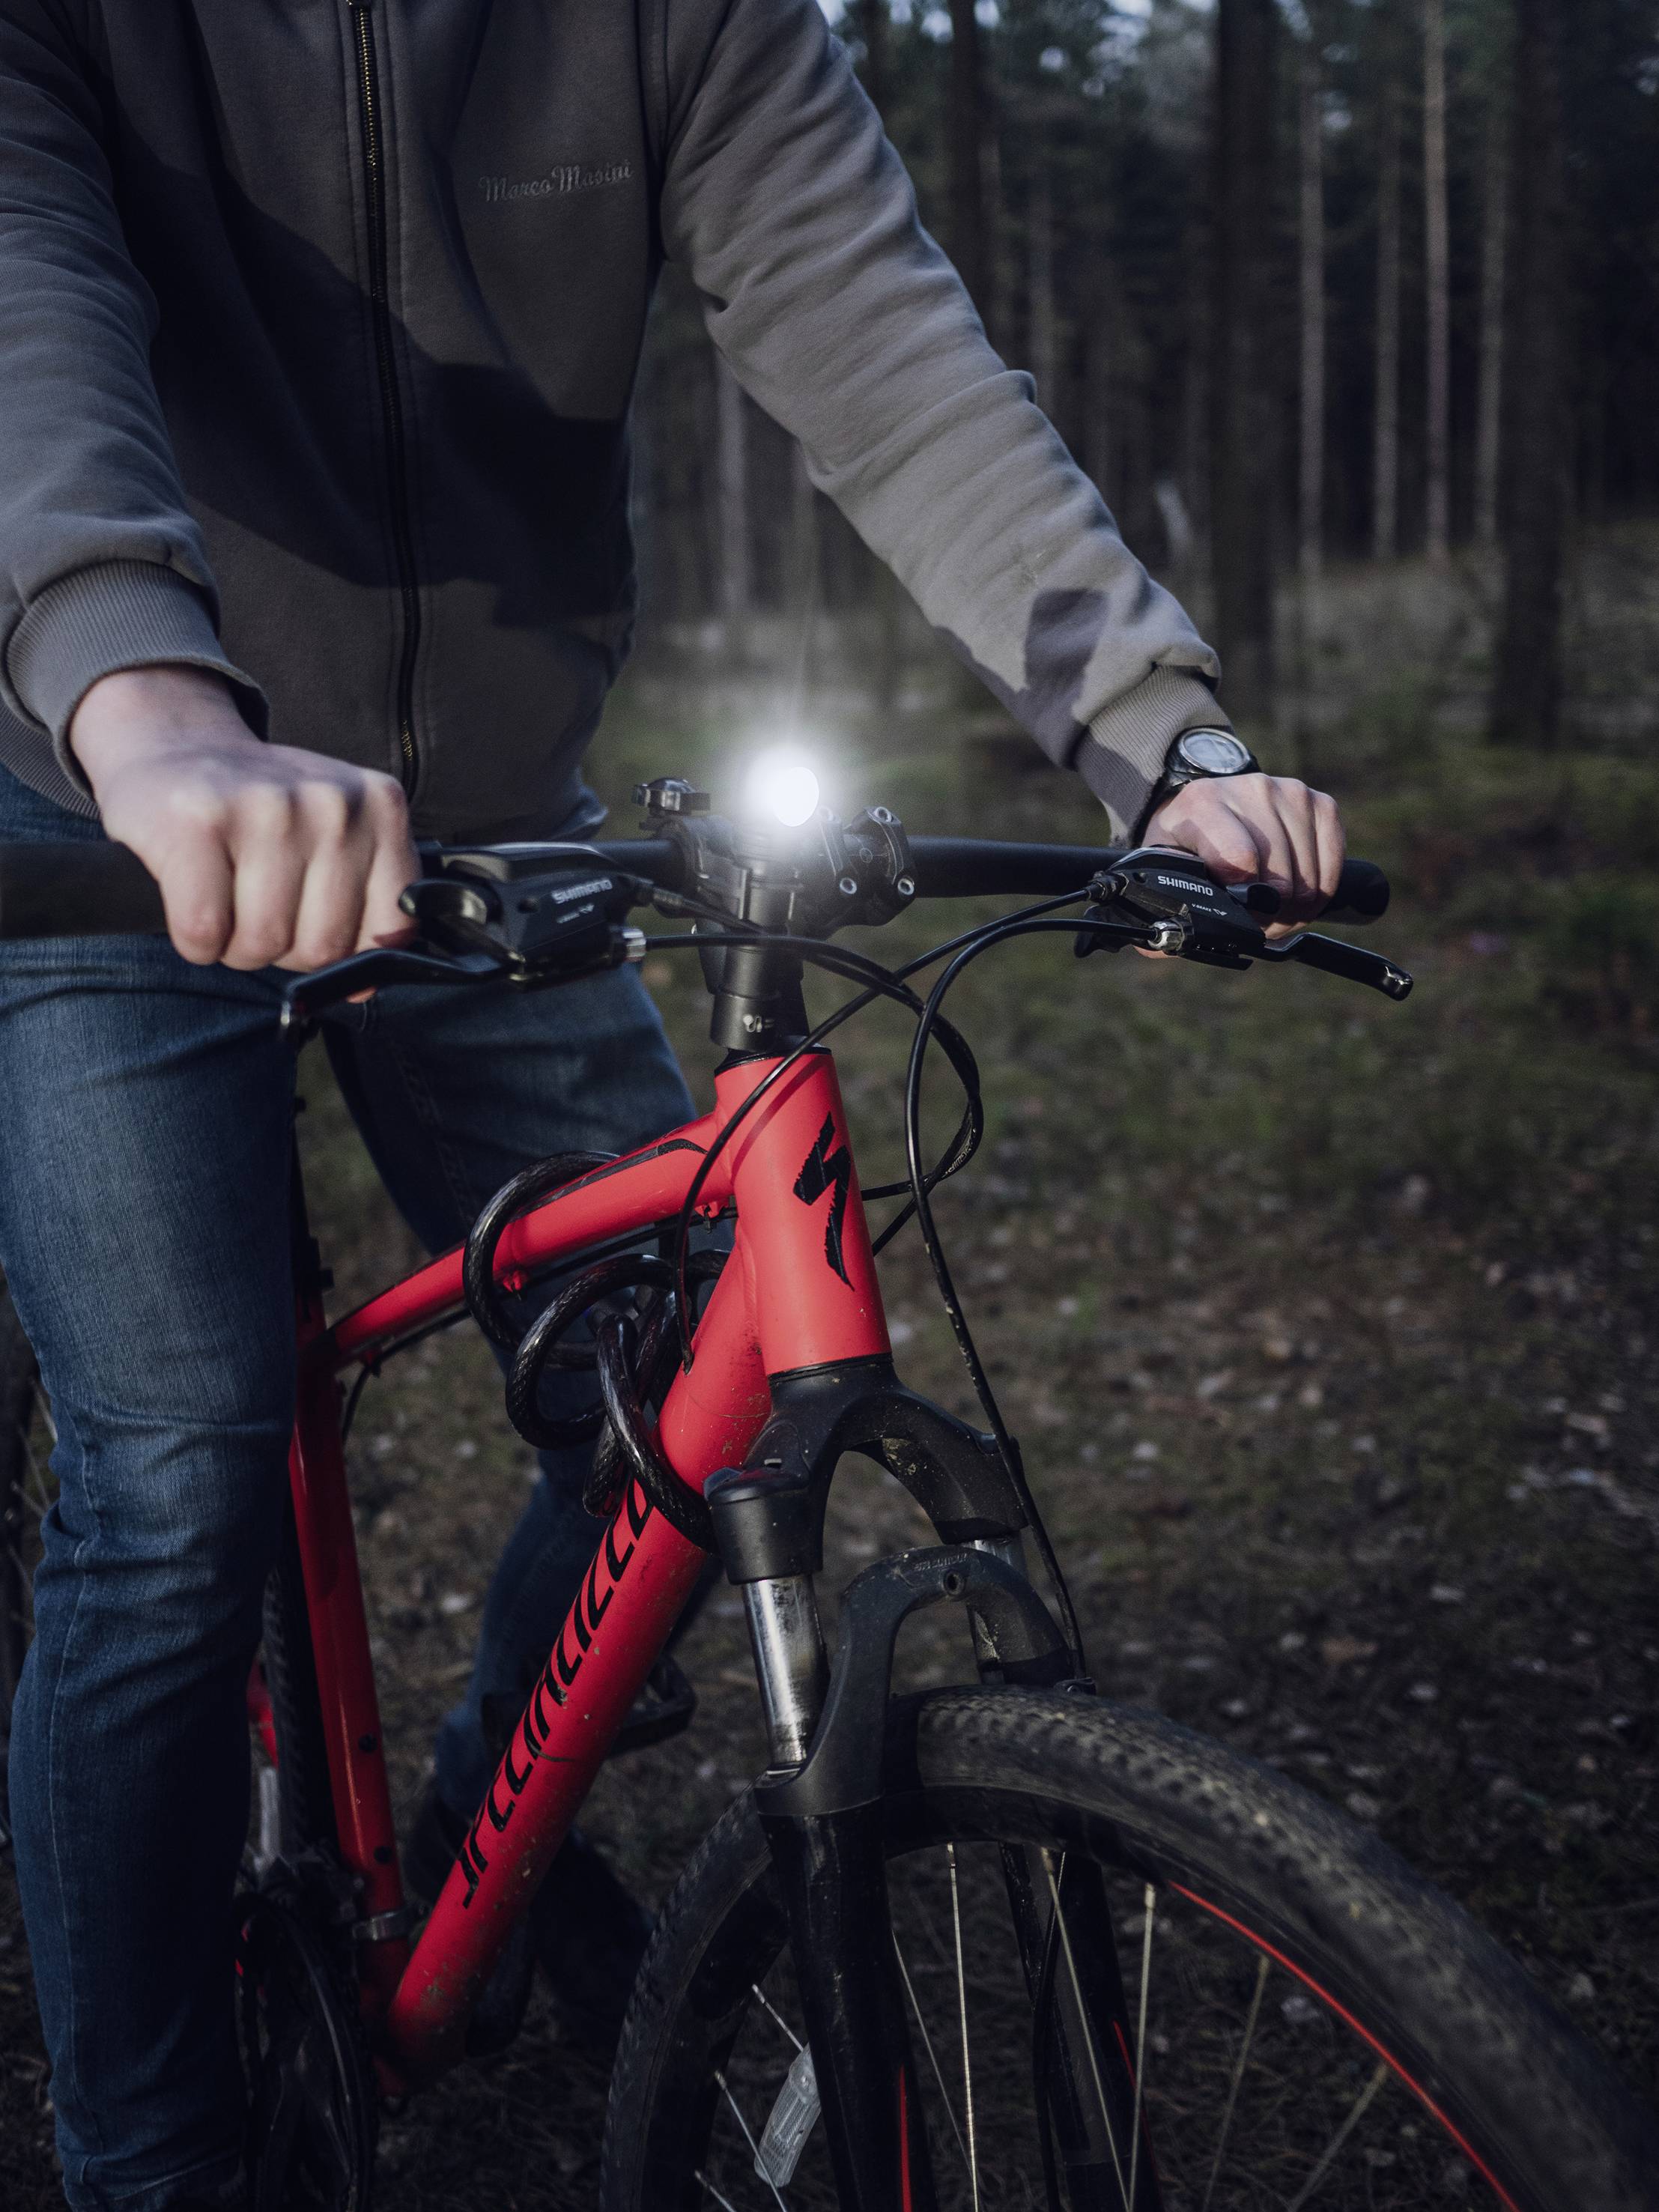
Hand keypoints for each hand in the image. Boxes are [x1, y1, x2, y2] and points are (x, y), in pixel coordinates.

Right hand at [70, 665, 417, 969]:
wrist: (175, 745)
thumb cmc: (260, 813)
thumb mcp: (334, 843)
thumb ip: (363, 910)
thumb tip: (360, 989)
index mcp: (381, 808)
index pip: (389, 930)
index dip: (344, 949)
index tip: (312, 922)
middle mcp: (333, 803)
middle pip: (322, 946)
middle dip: (282, 950)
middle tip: (256, 907)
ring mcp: (267, 807)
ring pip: (263, 943)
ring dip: (234, 946)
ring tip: (225, 900)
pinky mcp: (198, 822)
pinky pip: (204, 932)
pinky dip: (194, 941)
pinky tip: (191, 900)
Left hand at [1142, 772, 1343, 942]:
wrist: (1210, 805)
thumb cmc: (1188, 844)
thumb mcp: (1164, 868)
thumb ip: (1162, 904)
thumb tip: (1162, 944)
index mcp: (1202, 804)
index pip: (1240, 859)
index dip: (1245, 901)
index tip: (1239, 914)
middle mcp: (1249, 790)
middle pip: (1280, 876)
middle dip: (1271, 914)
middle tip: (1256, 921)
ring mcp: (1289, 793)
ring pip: (1308, 875)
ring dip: (1297, 907)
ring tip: (1275, 911)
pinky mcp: (1320, 802)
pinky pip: (1334, 861)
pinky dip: (1321, 889)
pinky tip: (1300, 896)